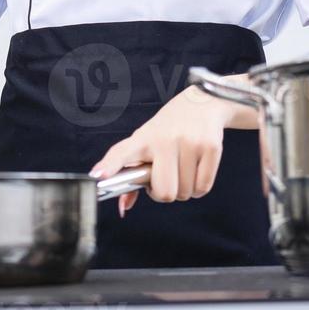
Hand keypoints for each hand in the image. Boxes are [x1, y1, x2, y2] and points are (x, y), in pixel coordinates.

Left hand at [88, 86, 237, 217]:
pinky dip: (198, 187)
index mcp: (143, 138)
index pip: (121, 153)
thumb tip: (123, 206)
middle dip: (165, 193)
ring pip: (184, 193)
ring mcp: (189, 143)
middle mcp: (165, 139)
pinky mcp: (210, 147)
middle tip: (166, 177)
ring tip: (182, 168)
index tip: (97, 176)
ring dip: (184, 189)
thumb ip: (132, 173)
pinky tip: (195, 170)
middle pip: (164, 192)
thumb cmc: (169, 128)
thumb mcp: (147, 141)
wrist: (203, 103)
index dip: (109, 166)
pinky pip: (202, 188)